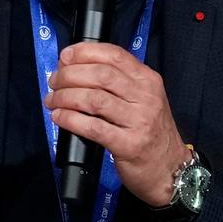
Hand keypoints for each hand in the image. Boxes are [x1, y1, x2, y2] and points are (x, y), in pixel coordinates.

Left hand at [43, 42, 188, 205]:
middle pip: (101, 75)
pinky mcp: (128, 144)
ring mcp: (139, 121)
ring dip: (66, 97)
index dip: (85, 52)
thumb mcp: (143, 99)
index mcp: (148, 80)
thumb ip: (117, 83)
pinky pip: (93, 127)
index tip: (65, 56)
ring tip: (53, 100)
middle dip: (70, 75)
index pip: (114, 55)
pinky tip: (60, 117)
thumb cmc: (151, 133)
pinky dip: (71, 120)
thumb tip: (76, 67)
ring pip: (94, 99)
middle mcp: (146, 97)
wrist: (170, 169)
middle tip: (54, 82)